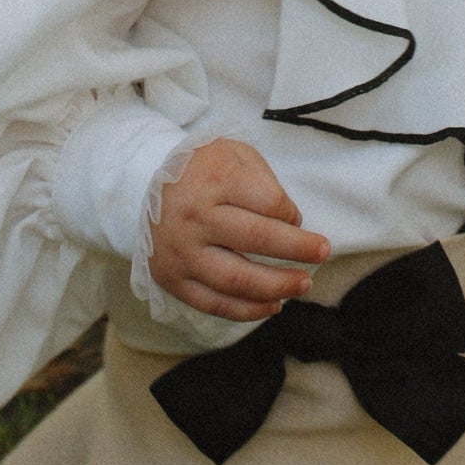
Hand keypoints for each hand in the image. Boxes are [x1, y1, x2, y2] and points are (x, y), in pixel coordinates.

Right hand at [149, 137, 330, 320]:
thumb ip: (265, 181)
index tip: (296, 217)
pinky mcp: (171, 279)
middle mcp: (194, 217)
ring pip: (236, 279)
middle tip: (323, 253)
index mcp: (213, 179)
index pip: (269, 202)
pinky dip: (248, 310)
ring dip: (277, 286)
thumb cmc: (201, 171)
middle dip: (298, 250)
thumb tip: (291, 222)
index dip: (292, 213)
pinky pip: (214, 304)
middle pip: (257, 240)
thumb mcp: (232, 154)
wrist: (141, 186)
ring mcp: (181, 252)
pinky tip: (273, 305)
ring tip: (303, 284)